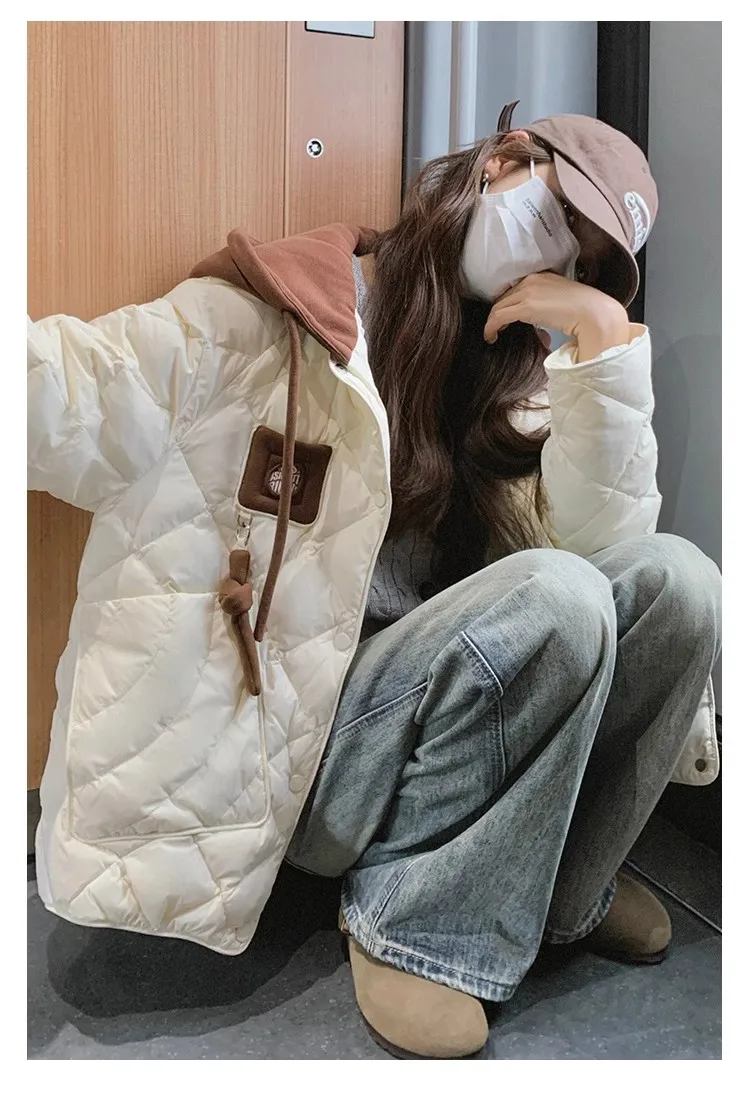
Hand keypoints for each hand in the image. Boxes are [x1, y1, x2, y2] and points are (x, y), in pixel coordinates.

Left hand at [484, 272, 630, 361]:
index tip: (508, 319)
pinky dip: (491, 328)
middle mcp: (532, 280)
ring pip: (499, 307)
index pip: (517, 290)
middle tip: (500, 328)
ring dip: (493, 322)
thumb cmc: (586, 311)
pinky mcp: (525, 307)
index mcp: (542, 276)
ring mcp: (528, 292)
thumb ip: (550, 304)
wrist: (595, 314)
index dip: (509, 304)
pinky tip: (491, 337)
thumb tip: (544, 317)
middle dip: (499, 313)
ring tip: (493, 335)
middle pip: (505, 297)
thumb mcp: (564, 301)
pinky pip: (498, 317)